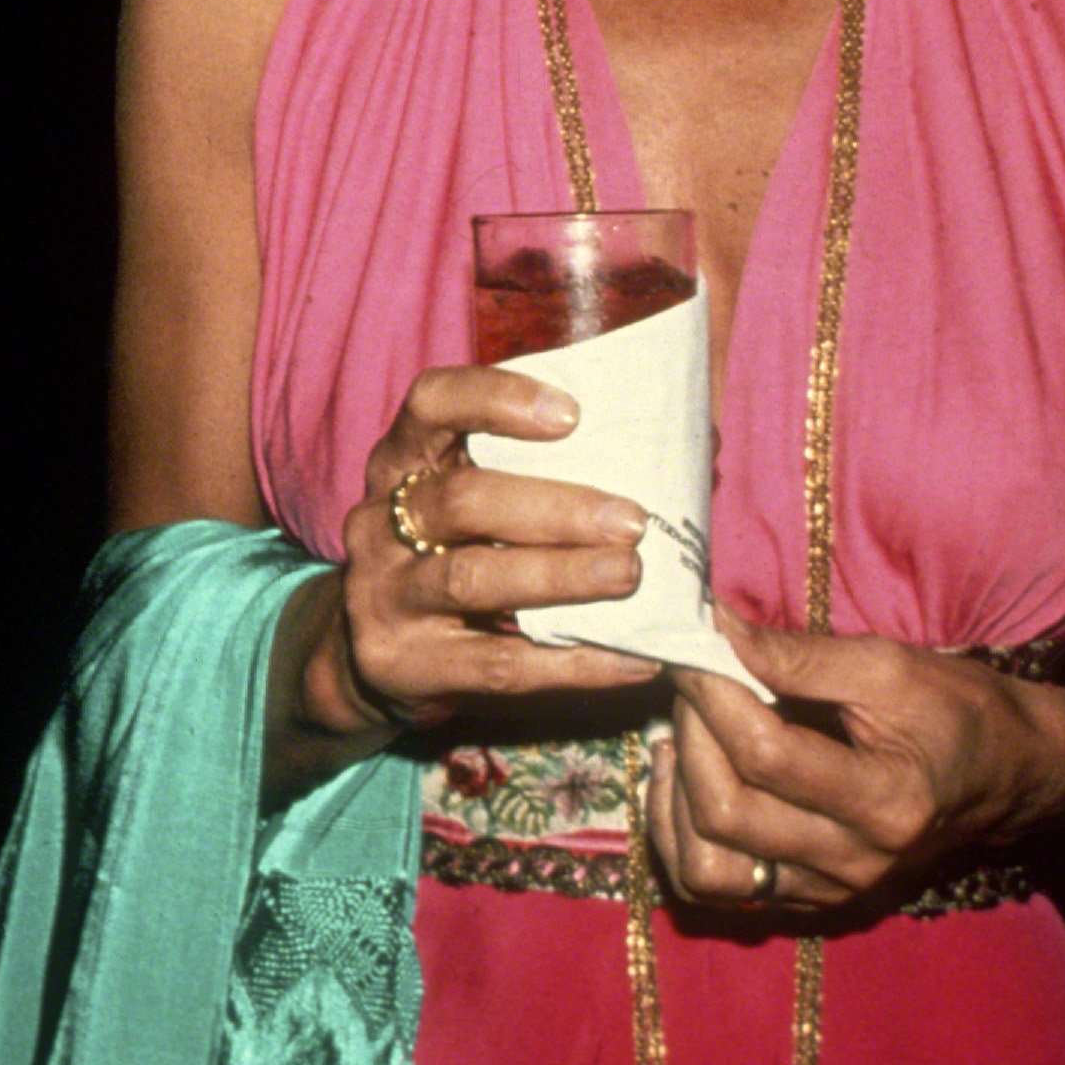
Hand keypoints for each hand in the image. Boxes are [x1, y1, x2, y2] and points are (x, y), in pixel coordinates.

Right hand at [319, 364, 665, 735]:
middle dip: (554, 508)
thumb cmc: (453, 555)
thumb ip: (548, 470)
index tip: (571, 415)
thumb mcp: (470, 497)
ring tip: (628, 576)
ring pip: (470, 578)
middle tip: (631, 521)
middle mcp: (379, 520)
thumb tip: (697, 443)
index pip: (432, 403)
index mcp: (401, 459)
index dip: (494, 400)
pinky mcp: (401, 663)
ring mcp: (383, 594)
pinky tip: (632, 659)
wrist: (367, 655)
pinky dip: (573, 663)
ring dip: (559, 577)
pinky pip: (497, 664)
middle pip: (461, 500)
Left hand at [642, 623, 1064, 913]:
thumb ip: (797, 655)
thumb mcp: (888, 667)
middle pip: (724, 811)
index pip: (762, 753)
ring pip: (706, 868)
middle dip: (689, 732)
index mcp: (885, 802)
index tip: (692, 648)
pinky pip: (716, 887)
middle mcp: (854, 862)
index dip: (711, 693)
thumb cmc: (958, 711)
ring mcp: (830, 891)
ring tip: (681, 734)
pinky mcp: (810, 899)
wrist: (1009, 775)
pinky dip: (682, 835)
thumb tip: (713, 629)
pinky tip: (687, 779)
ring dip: (672, 796)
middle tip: (688, 683)